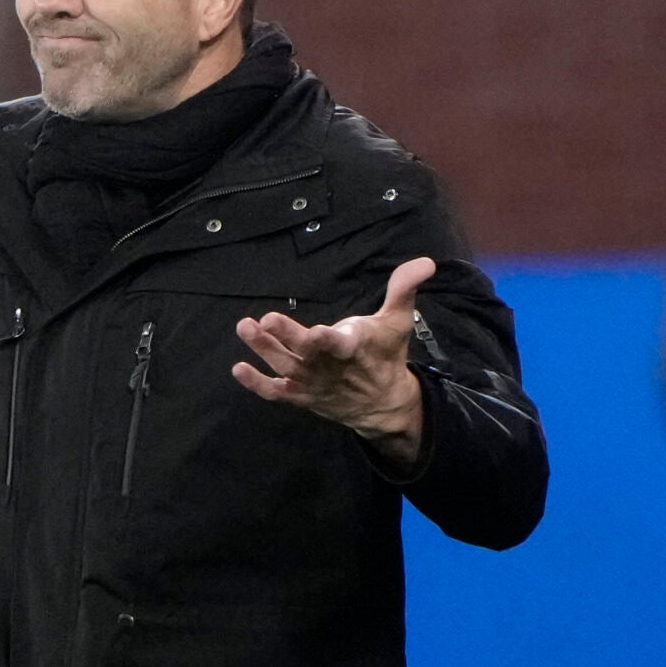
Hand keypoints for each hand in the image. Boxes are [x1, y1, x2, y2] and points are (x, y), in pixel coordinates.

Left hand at [232, 257, 435, 465]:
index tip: (316, 331)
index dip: (328, 340)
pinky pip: (276, 392)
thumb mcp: (398, 321)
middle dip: (286, 338)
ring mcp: (313, 384)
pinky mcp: (301, 396)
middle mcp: (330, 368)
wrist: (384, 405)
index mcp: (355, 348)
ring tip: (244, 327)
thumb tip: (426, 261)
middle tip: (265, 320)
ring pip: (285, 367)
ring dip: (264, 349)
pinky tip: (238, 368)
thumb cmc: (386, 355)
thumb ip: (403, 289)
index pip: (341, 344)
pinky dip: (256, 384)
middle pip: (305, 354)